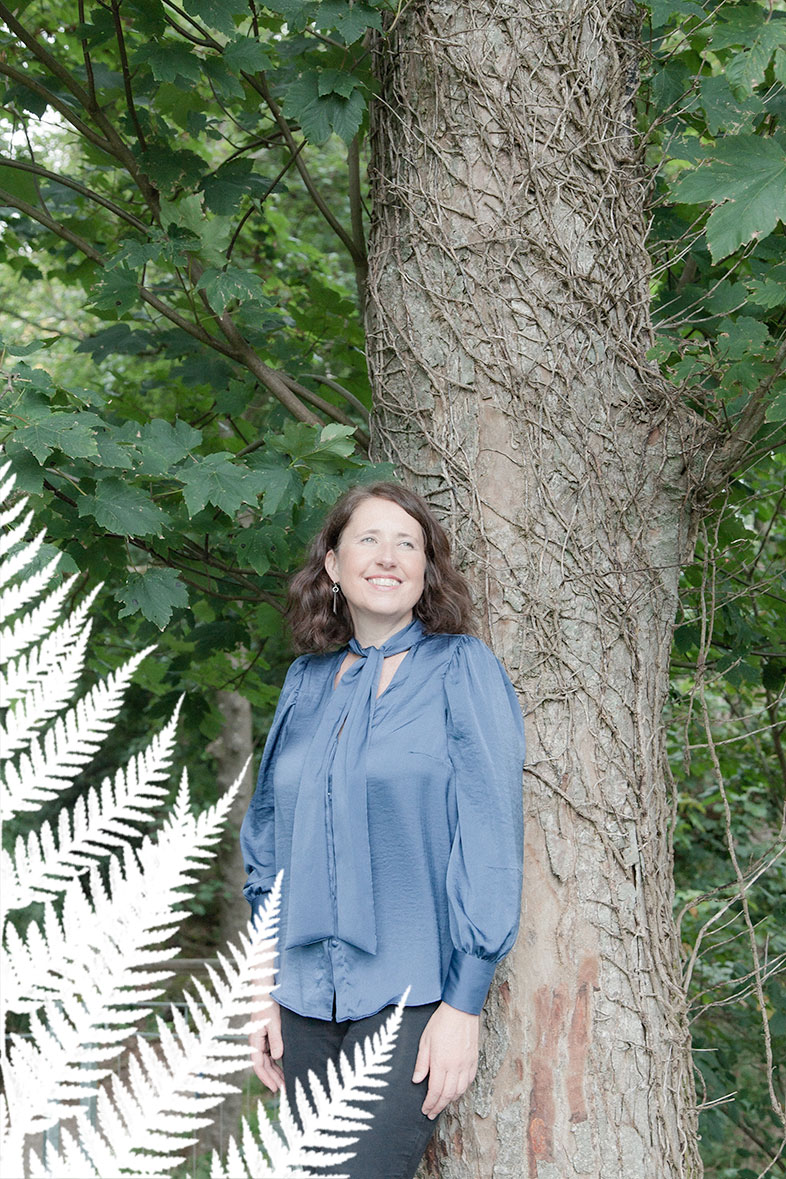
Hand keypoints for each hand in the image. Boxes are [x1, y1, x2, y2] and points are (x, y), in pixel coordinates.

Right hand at [250, 997, 284, 1091]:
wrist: (267, 991)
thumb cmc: (268, 1005)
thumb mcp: (274, 1023)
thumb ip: (276, 1040)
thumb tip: (277, 1058)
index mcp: (254, 1041)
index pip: (258, 1065)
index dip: (266, 1078)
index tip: (276, 1088)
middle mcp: (256, 1043)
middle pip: (263, 1066)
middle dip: (273, 1078)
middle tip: (284, 1089)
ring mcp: (261, 1040)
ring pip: (267, 1061)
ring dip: (275, 1072)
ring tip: (285, 1082)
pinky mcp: (266, 1037)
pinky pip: (270, 1054)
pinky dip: (276, 1063)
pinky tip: (283, 1068)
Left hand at [412, 1001, 479, 1119]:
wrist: (461, 1010)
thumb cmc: (441, 1022)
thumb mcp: (425, 1041)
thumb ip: (421, 1063)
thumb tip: (417, 1080)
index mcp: (441, 1063)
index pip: (435, 1091)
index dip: (430, 1103)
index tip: (425, 1110)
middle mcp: (455, 1067)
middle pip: (447, 1095)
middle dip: (438, 1106)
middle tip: (432, 1113)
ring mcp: (466, 1065)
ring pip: (460, 1091)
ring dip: (450, 1100)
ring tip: (442, 1104)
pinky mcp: (474, 1061)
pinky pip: (469, 1081)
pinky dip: (462, 1090)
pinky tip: (456, 1091)